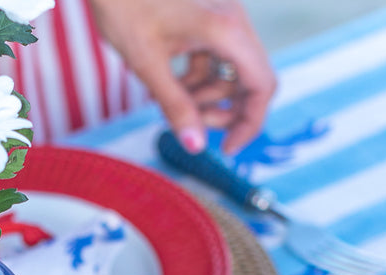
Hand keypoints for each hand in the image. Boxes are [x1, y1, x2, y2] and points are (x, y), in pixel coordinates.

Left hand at [86, 0, 276, 154]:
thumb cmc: (123, 4)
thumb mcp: (147, 63)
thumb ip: (175, 106)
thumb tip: (195, 147)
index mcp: (226, 29)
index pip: (262, 85)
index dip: (249, 123)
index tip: (225, 148)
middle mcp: (232, 19)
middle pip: (250, 80)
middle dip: (223, 110)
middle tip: (189, 125)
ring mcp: (220, 16)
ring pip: (230, 71)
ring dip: (205, 96)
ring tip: (168, 101)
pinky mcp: (206, 18)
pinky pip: (213, 58)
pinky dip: (196, 79)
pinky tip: (167, 84)